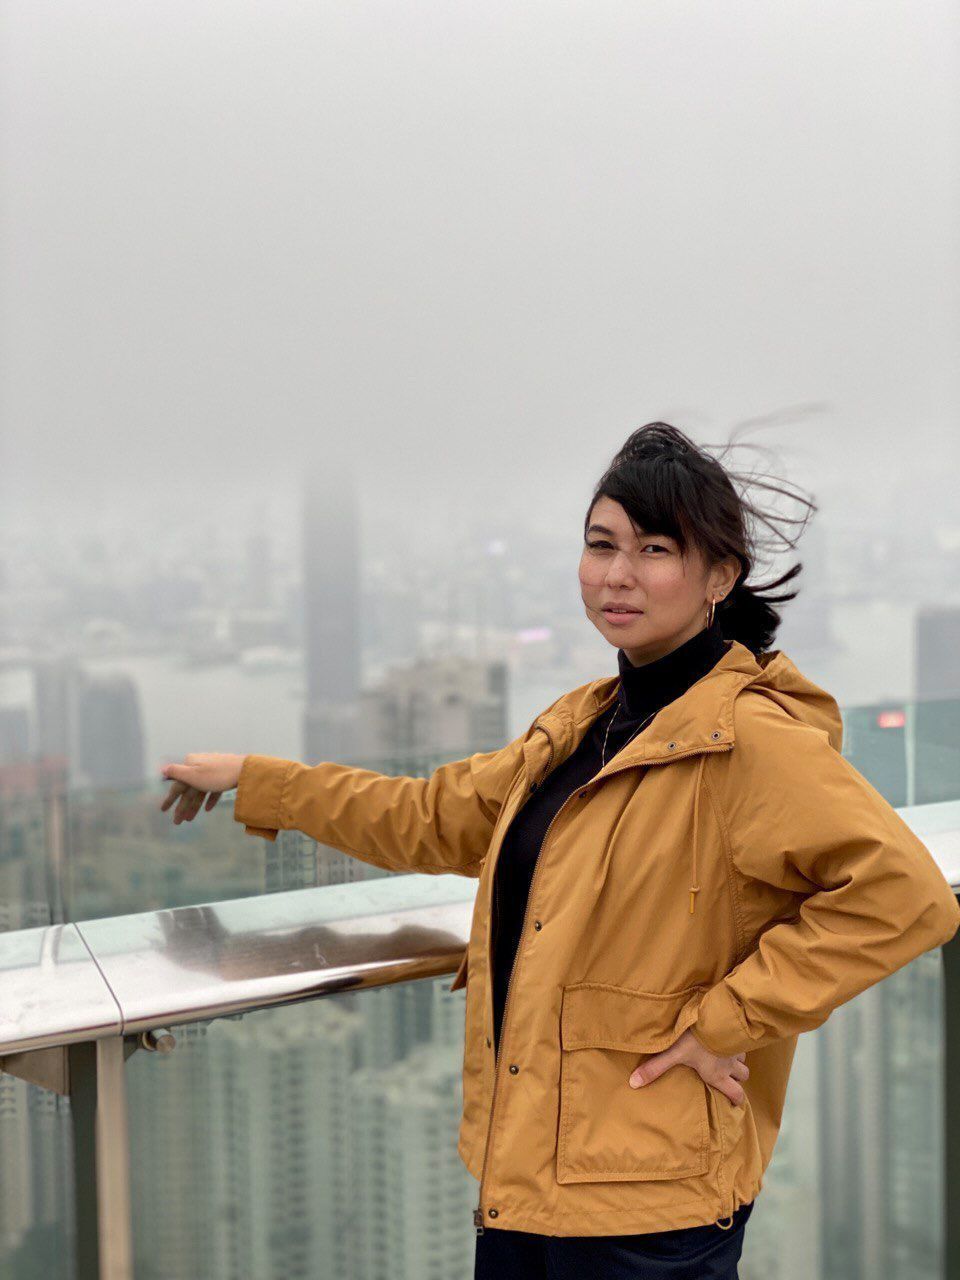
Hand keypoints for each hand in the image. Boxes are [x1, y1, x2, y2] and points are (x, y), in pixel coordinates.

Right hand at [159, 753, 247, 824]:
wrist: (245, 770)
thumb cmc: (217, 774)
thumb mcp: (193, 774)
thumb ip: (176, 772)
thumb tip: (162, 769)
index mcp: (191, 764)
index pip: (177, 784)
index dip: (170, 798)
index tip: (163, 811)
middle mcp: (200, 765)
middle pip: (189, 789)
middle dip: (183, 806)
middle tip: (178, 822)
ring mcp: (213, 771)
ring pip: (200, 791)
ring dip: (194, 805)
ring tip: (190, 820)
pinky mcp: (224, 776)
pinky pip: (214, 789)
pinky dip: (210, 799)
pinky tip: (208, 809)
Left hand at [628, 1028, 749, 1104]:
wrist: (716, 1017)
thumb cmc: (696, 1040)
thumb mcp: (673, 1054)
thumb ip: (654, 1068)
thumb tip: (633, 1083)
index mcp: (717, 1074)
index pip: (735, 1093)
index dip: (736, 1100)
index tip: (735, 1103)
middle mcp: (730, 1065)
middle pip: (743, 1077)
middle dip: (739, 1080)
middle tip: (732, 1079)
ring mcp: (737, 1049)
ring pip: (743, 1060)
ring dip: (737, 1060)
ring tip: (728, 1058)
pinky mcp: (738, 1033)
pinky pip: (741, 1041)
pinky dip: (737, 1043)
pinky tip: (728, 1038)